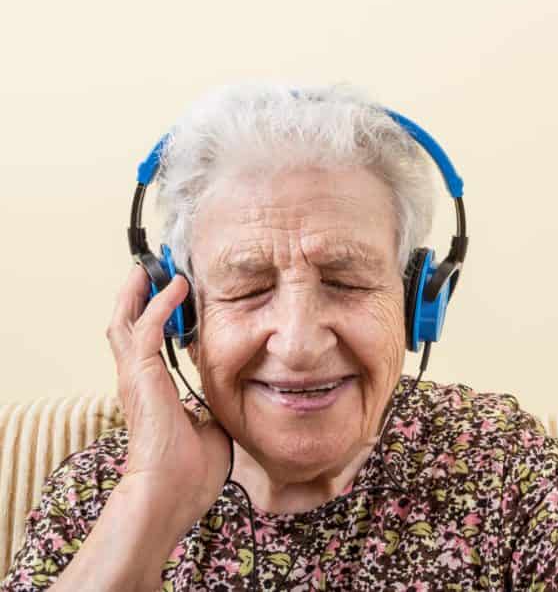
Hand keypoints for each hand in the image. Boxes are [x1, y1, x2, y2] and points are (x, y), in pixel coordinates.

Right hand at [105, 265, 229, 527]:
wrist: (173, 492)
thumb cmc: (191, 471)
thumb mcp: (210, 427)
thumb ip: (212, 405)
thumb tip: (228, 397)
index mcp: (153, 391)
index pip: (148, 344)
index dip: (158, 318)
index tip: (175, 296)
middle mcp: (137, 380)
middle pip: (126, 325)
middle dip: (138, 294)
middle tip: (154, 269)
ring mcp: (135, 377)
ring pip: (126, 320)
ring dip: (140, 291)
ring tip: (154, 266)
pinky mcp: (140, 376)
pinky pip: (147, 328)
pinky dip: (161, 304)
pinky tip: (178, 287)